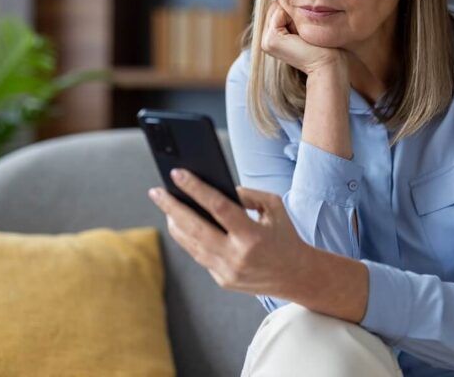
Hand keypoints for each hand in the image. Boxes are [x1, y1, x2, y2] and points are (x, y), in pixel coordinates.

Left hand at [147, 168, 313, 297]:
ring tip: (165, 204)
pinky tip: (179, 223)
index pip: (217, 207)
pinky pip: (199, 255)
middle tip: (156, 191)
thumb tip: (215, 188)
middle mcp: (237, 257)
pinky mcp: (222, 280)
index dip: (195, 189)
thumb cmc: (284, 235)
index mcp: (253, 236)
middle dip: (172, 207)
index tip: (177, 173)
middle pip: (195, 228)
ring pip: (191, 244)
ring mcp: (227, 272)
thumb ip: (246, 194)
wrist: (297, 275)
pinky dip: (188, 238)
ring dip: (175, 223)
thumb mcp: (273, 207)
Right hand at [261, 0, 343, 75]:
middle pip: (277, 5)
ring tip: (306, 34)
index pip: (280, 7)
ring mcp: (266, 41)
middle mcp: (267, 40)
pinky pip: (279, 12)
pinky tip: (303, 35)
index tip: (312, 26)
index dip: (297, 9)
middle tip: (308, 32)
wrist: (330, 66)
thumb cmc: (328, 47)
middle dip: (294, 10)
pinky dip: (294, 17)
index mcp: (275, 37)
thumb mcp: (311, 26)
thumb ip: (299, 13)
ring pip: (278, 7)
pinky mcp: (270, 41)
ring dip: (295, 13)